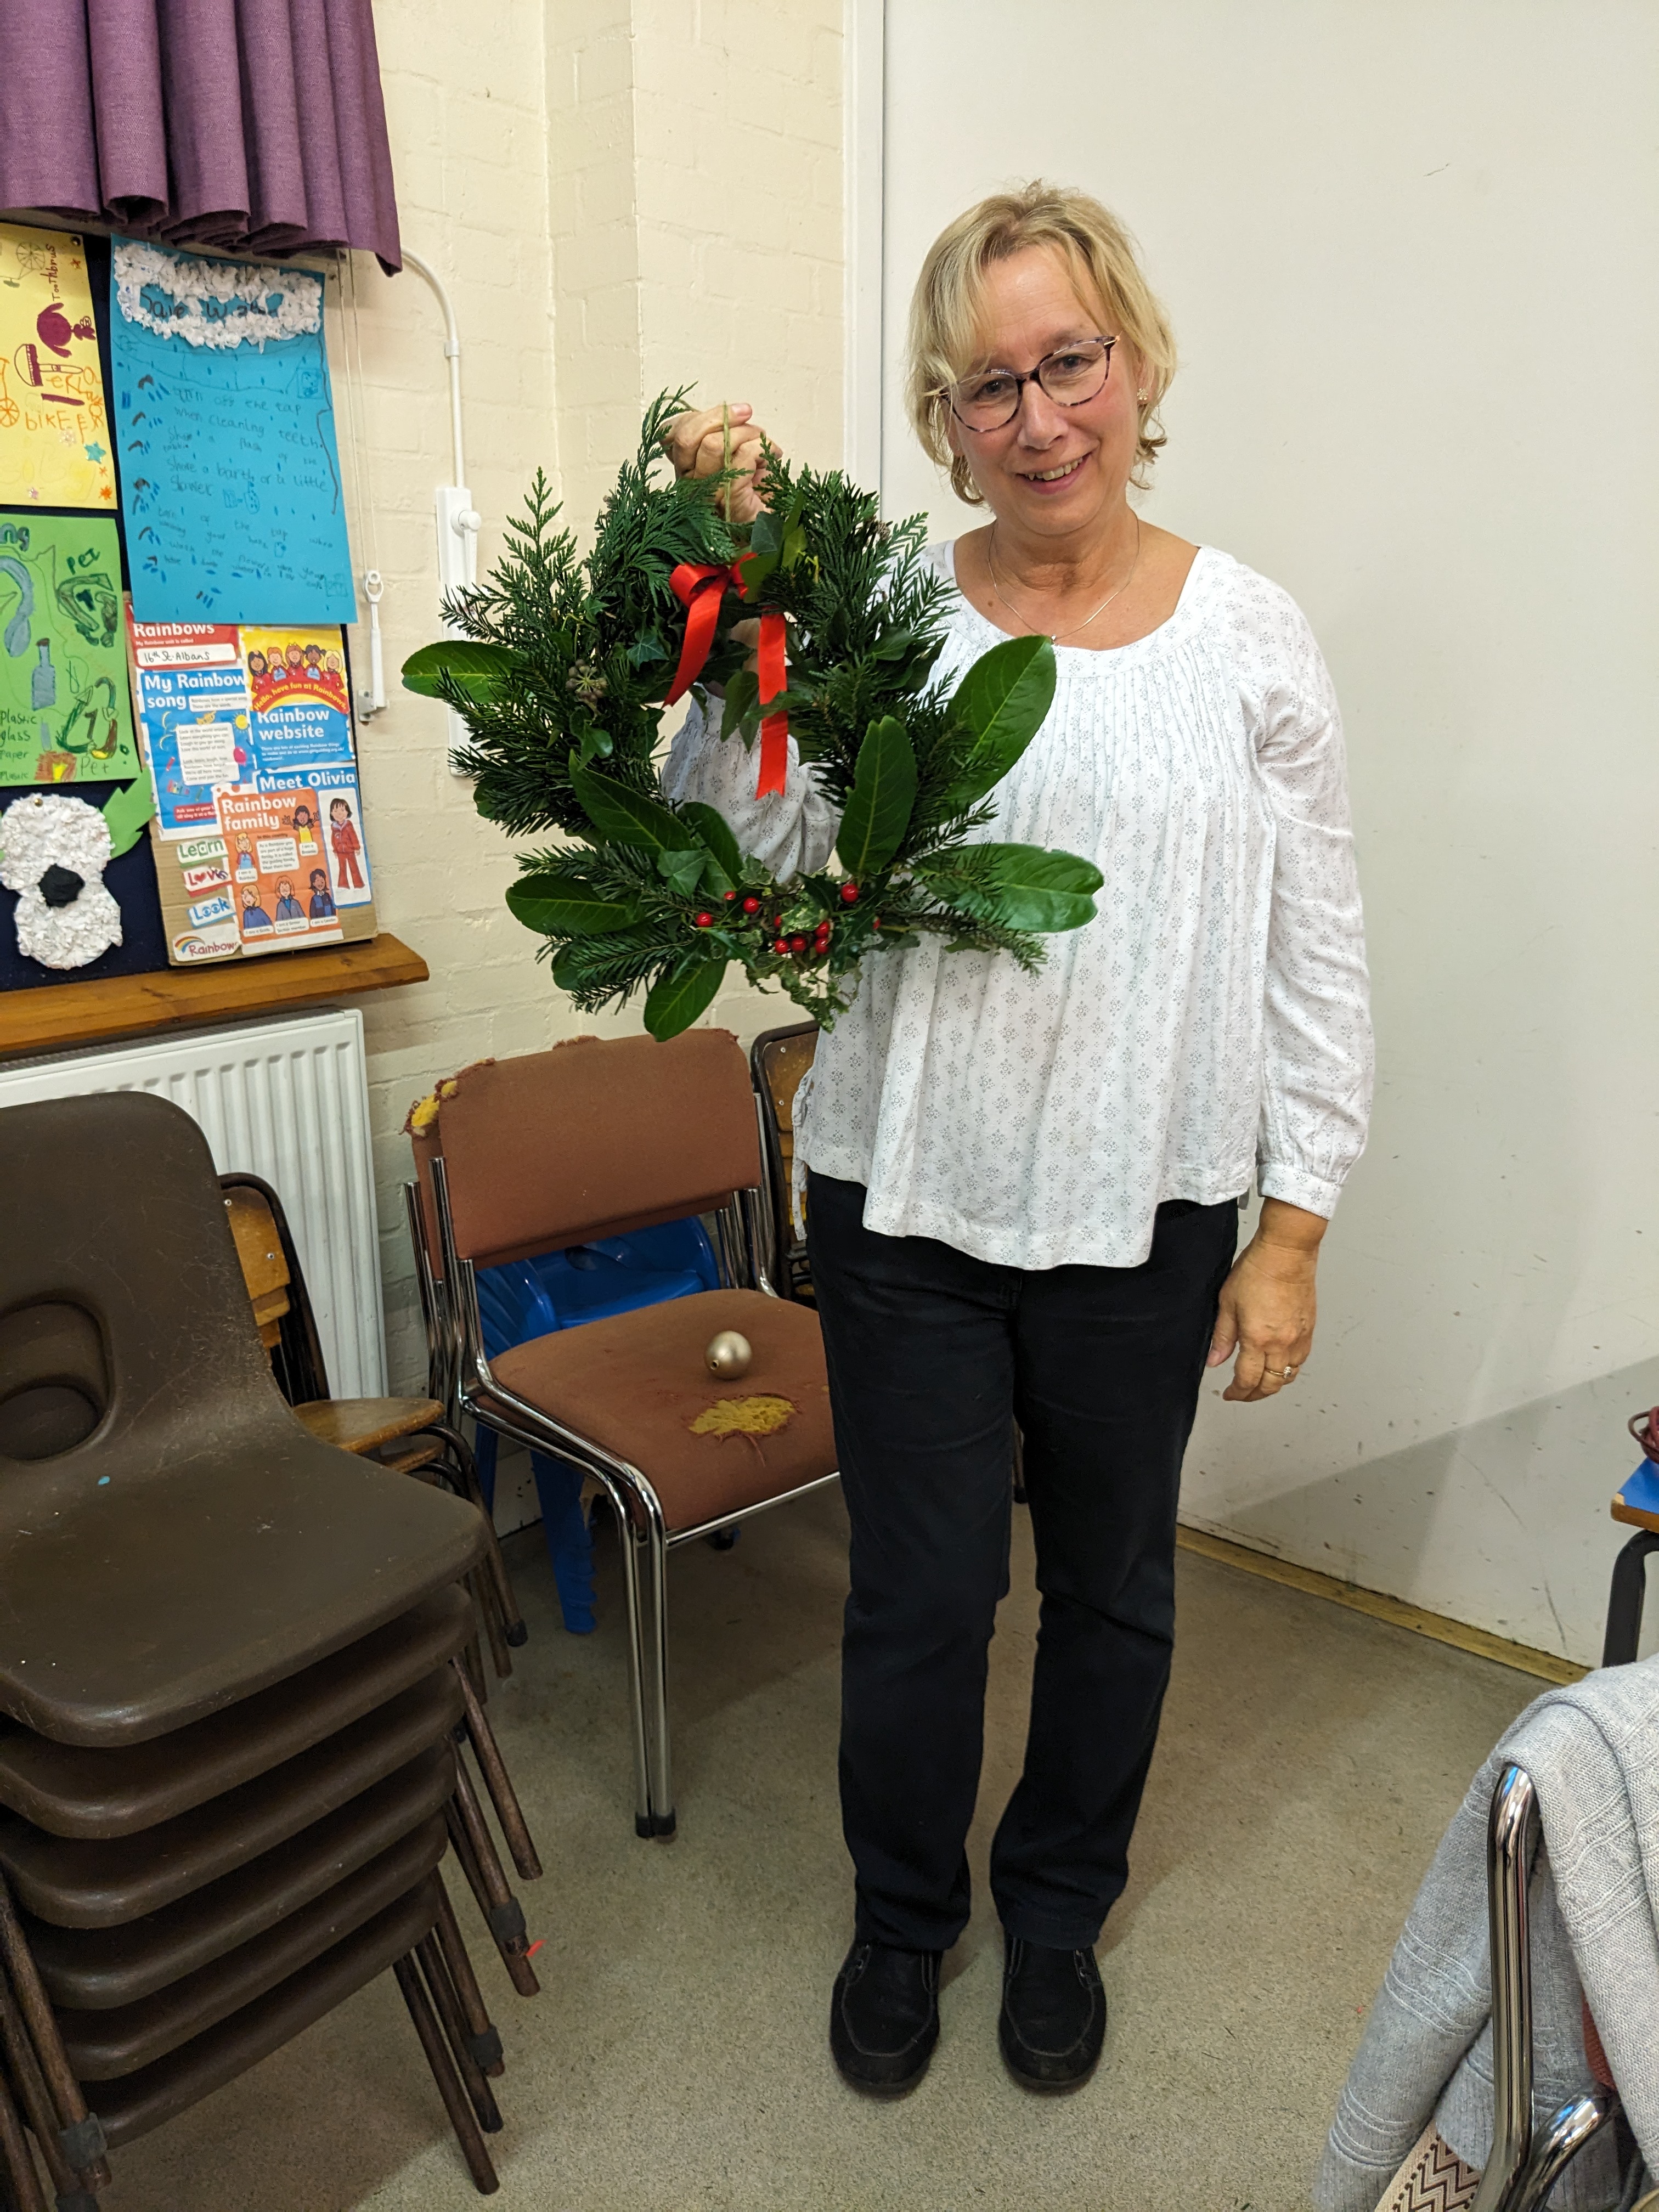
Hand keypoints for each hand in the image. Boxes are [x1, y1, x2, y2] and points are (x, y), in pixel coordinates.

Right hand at [662, 402, 777, 524]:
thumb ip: (720, 436)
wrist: (774, 530)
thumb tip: (727, 414)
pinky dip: (763, 448)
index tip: (735, 413)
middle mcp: (690, 485)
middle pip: (687, 437)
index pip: (673, 434)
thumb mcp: (733, 455)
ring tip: (764, 445)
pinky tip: (772, 457)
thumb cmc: (757, 497)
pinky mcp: (730, 501)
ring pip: (715, 444)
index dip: (701, 417)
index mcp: (687, 471)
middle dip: (724, 418)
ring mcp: (707, 495)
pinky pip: (742, 458)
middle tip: (749, 421)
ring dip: (748, 433)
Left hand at [1208, 1198, 1323, 1402]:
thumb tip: (1215, 1360)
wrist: (1286, 1252)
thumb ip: (1222, 1336)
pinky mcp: (1309, 1329)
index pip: (1248, 1379)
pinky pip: (1301, 1361)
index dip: (1237, 1392)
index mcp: (1258, 1338)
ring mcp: (1299, 1337)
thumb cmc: (1258, 1269)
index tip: (1230, 1394)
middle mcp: (1282, 1343)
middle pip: (1271, 1384)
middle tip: (1243, 1394)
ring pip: (1289, 1376)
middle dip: (1255, 1394)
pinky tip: (1279, 1365)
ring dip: (1273, 1384)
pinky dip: (1289, 1370)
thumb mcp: (1227, 1302)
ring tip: (1260, 1383)